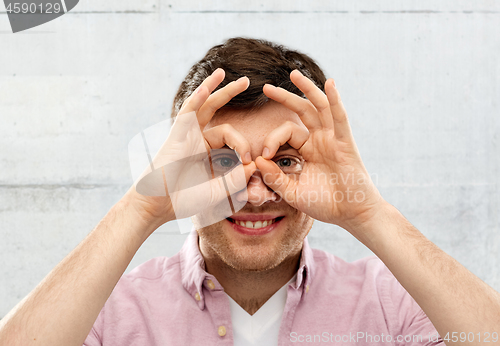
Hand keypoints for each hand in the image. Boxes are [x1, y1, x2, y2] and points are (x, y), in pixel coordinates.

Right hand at [127, 69, 256, 229]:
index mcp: (206, 151)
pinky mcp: (177, 136)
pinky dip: (197, 99)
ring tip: (226, 73)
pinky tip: (207, 87)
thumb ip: (235, 180)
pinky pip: (187, 113)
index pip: (230, 137)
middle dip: (230, 93)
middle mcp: (196, 139)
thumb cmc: (184, 200)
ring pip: (202, 106)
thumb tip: (253, 165)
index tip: (250, 162)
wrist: (159, 206)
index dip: (243, 145)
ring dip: (215, 89)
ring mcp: (186, 135)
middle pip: (215, 110)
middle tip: (247, 80)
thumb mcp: (217, 192)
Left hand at [256, 70, 383, 232]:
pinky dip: (335, 101)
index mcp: (307, 150)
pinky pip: (340, 118)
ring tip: (293, 74)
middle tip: (265, 87)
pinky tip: (330, 84)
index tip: (261, 156)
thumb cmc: (324, 204)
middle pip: (302, 111)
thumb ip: (275, 177)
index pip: (286, 133)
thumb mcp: (292, 192)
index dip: (271, 139)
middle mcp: (320, 140)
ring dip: (308, 89)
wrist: (351, 215)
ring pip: (319, 107)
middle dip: (284, 97)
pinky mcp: (345, 143)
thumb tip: (257, 160)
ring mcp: (333, 139)